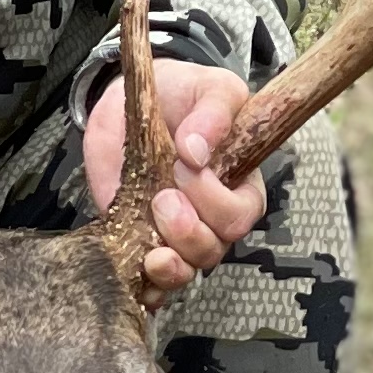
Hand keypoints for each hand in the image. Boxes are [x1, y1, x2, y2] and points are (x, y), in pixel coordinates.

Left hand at [84, 61, 266, 294]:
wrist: (130, 102)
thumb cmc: (181, 94)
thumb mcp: (207, 86)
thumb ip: (213, 111)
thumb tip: (197, 148)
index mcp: (237, 184)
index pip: (242, 214)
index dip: (215, 201)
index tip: (185, 165)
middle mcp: (211, 216)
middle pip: (215, 248)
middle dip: (188, 230)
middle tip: (162, 198)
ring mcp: (176, 233)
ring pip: (186, 271)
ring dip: (169, 264)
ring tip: (150, 245)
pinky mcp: (142, 241)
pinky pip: (151, 282)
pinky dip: (145, 286)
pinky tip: (136, 272)